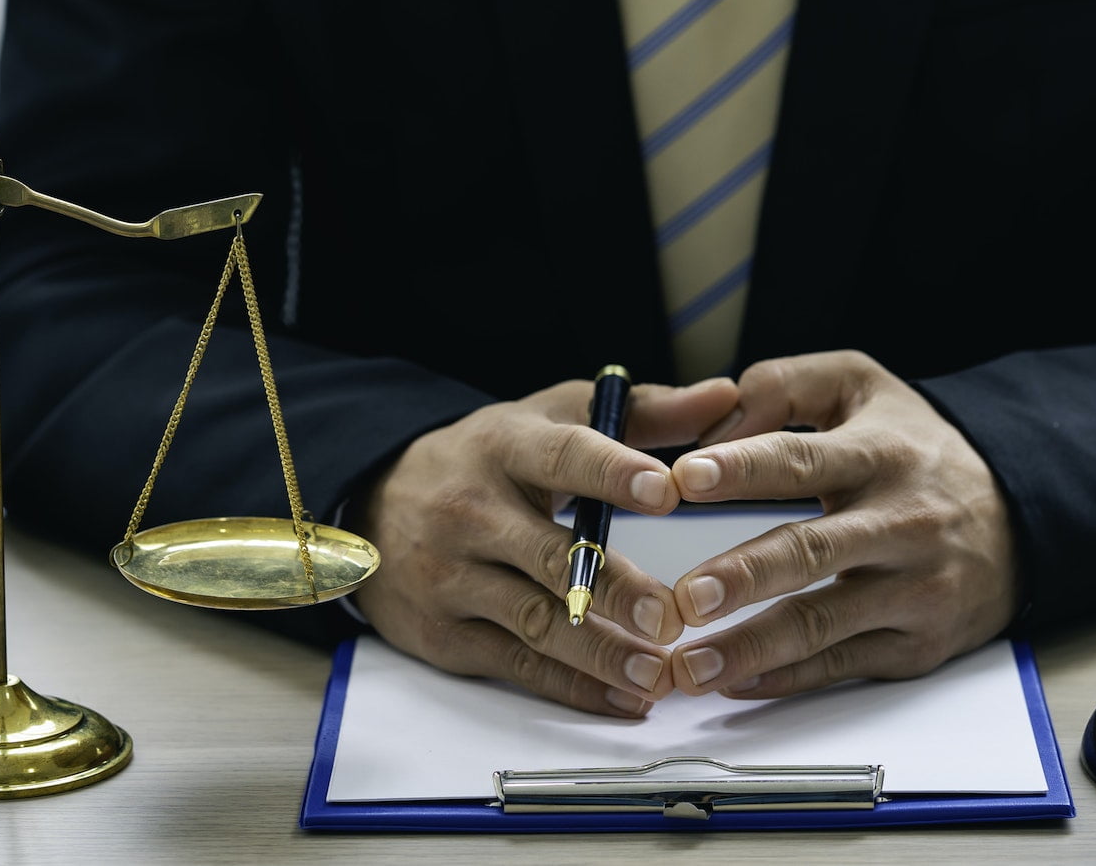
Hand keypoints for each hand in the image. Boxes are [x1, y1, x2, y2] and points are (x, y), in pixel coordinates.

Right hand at [349, 376, 737, 715]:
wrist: (371, 503)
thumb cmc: (487, 458)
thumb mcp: (550, 418)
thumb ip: (641, 414)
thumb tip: (724, 397)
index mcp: (503, 446)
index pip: (561, 456)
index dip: (613, 473)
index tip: (668, 491)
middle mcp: (471, 511)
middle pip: (550, 554)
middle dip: (613, 588)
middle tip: (670, 615)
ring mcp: (453, 578)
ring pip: (534, 620)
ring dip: (601, 653)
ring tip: (660, 672)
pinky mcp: (445, 634)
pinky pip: (517, 665)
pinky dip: (574, 687)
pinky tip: (625, 698)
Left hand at [664, 351, 1017, 698]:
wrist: (1020, 517)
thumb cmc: (916, 449)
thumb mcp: (860, 387)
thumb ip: (782, 388)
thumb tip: (713, 428)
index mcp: (879, 453)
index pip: (802, 459)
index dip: (741, 469)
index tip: (684, 478)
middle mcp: (900, 524)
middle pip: (812, 552)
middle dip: (744, 576)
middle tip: (685, 596)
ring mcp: (913, 591)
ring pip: (824, 623)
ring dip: (752, 647)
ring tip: (692, 663)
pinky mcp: (917, 645)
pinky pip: (843, 663)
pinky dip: (786, 678)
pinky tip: (735, 681)